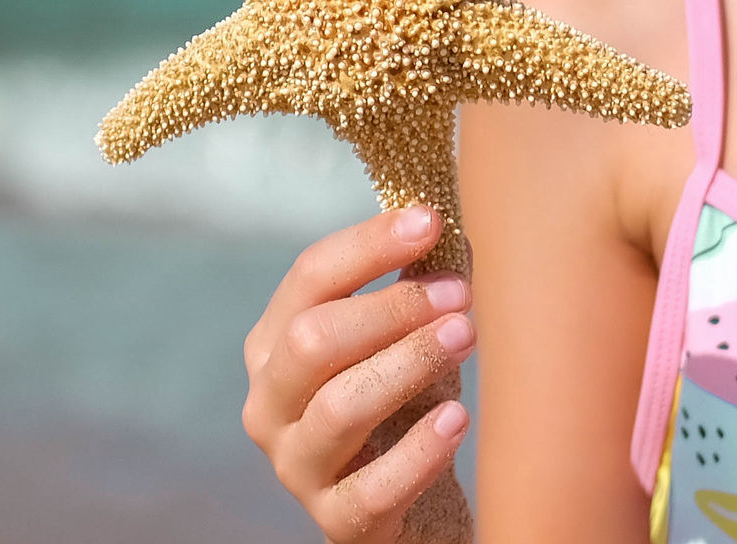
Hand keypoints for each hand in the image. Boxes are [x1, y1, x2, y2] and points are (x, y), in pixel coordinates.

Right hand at [242, 205, 477, 540]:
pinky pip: (373, 487)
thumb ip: (412, 284)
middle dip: (391, 308)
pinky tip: (456, 419)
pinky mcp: (334, 520)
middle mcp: (270, 404)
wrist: (404, 501)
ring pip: (339, 407)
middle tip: (460, 294)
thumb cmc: (400, 403)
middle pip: (313, 339)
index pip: (308, 278)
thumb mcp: (400, 339)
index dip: (368, 245)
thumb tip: (444, 224)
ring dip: (408, 364)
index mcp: (274, 344)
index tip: (429, 221)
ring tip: (466, 336)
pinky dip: (419, 450)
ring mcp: (296, 465)